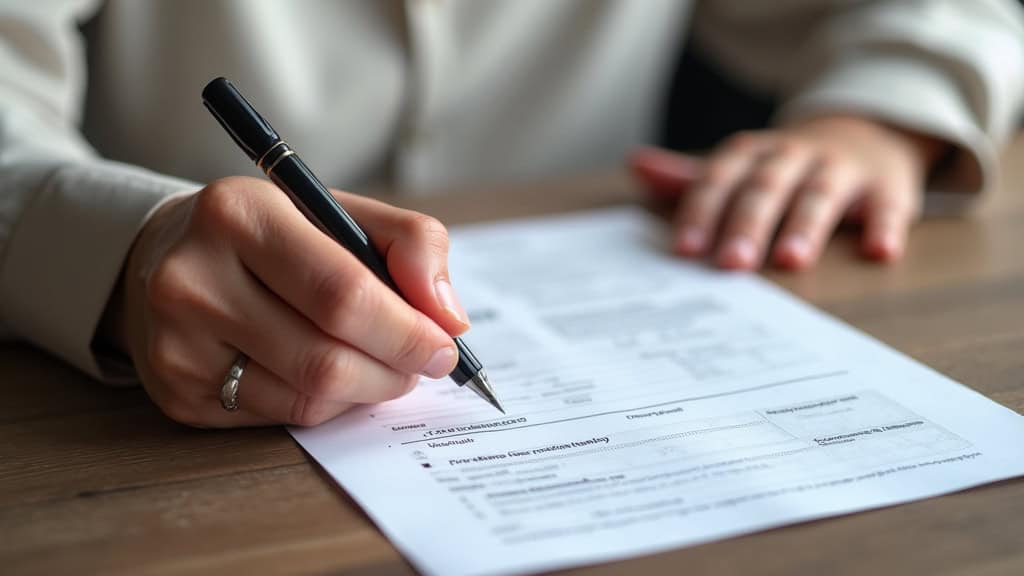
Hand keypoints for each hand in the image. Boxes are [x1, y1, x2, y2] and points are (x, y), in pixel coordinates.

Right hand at [106, 177, 469, 427]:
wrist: (169, 256)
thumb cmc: (276, 232)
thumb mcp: (341, 210)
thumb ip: (412, 243)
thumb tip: (449, 318)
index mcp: (238, 214)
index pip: (342, 294)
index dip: (406, 331)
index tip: (444, 346)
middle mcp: (194, 279)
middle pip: (326, 358)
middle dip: (394, 369)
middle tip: (422, 363)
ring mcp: (178, 343)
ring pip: (307, 399)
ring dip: (365, 390)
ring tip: (380, 364)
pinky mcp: (177, 393)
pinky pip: (281, 418)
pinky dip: (326, 404)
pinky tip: (330, 375)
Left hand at [630, 115, 946, 268]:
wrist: (865, 133)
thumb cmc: (786, 168)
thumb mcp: (740, 167)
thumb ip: (692, 178)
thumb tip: (635, 165)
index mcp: (754, 154)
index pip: (721, 179)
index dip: (702, 212)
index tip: (685, 250)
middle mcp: (795, 156)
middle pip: (767, 188)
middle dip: (747, 224)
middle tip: (731, 265)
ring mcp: (843, 169)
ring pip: (821, 194)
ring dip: (806, 226)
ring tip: (792, 261)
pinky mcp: (888, 187)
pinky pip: (889, 205)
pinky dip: (885, 226)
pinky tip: (879, 252)